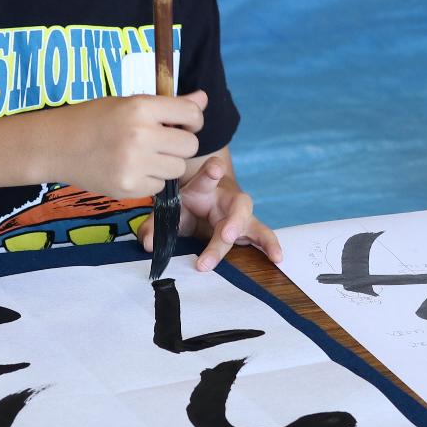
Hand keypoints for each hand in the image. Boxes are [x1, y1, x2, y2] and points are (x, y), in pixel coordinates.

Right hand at [53, 90, 204, 198]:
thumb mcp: (128, 103)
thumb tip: (203, 99)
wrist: (55, 146)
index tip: (183, 122)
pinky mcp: (128, 188)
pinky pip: (159, 187)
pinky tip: (131, 169)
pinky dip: (150, 180)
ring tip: (144, 156)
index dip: (192, 119)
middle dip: (180, 143)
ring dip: (167, 163)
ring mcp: (134, 165)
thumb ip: (168, 105)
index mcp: (140, 108)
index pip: (190, 113)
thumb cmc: (93, 120)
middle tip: (162, 141)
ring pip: (177, 169)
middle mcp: (140, 136)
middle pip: (189, 145)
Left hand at [148, 155, 282, 271]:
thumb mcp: (168, 213)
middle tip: (226, 235)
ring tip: (271, 253)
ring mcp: (239, 214)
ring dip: (260, 237)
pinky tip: (278, 258)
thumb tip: (149, 243)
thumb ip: (155, 226)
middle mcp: (225, 199)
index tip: (215, 169)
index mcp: (203, 188)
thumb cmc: (184, 207)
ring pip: (252, 221)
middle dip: (234, 220)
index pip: (207, 176)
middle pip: (236, 205)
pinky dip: (270, 246)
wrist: (200, 205)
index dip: (212, 171)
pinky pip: (261, 236)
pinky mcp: (247, 228)